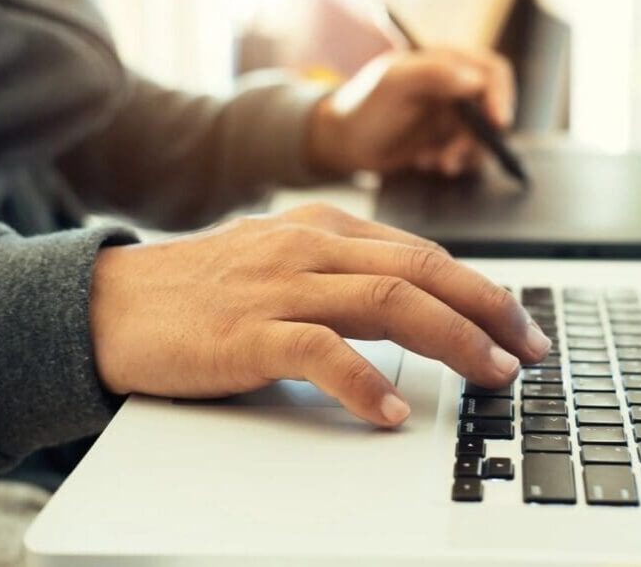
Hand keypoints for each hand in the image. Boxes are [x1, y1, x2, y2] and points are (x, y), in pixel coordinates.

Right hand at [90, 204, 549, 426]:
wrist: (111, 303)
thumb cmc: (202, 290)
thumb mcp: (282, 262)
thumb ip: (343, 272)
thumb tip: (416, 302)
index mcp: (323, 228)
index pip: (422, 253)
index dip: (479, 289)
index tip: (516, 323)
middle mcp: (309, 247)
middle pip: (422, 271)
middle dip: (489, 310)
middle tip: (529, 348)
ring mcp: (279, 286)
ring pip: (390, 303)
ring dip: (453, 341)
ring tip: (490, 375)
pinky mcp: (248, 332)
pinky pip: (323, 351)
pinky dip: (365, 383)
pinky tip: (392, 413)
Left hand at [306, 49, 514, 176]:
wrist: (341, 142)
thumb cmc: (362, 105)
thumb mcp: (393, 84)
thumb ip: (432, 74)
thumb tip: (475, 80)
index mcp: (447, 61)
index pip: (492, 73)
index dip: (500, 97)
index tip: (496, 125)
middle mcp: (456, 86)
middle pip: (493, 109)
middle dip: (478, 137)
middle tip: (452, 158)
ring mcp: (453, 114)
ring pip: (483, 136)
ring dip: (464, 154)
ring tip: (434, 163)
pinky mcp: (448, 139)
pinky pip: (469, 154)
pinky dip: (452, 162)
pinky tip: (425, 162)